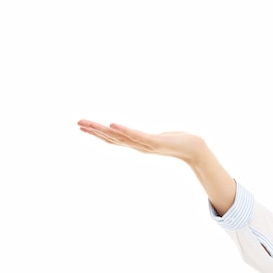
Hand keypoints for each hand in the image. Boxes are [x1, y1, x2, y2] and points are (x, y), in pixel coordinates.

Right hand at [77, 120, 206, 163]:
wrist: (195, 149)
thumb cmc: (178, 142)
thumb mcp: (159, 138)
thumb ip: (150, 138)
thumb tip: (144, 135)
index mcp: (137, 143)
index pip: (113, 138)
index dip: (97, 133)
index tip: (83, 126)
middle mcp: (138, 146)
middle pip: (112, 138)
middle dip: (94, 130)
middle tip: (78, 123)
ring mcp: (145, 145)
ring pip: (119, 137)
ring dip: (103, 130)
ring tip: (89, 123)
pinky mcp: (154, 142)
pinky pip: (136, 135)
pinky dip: (124, 130)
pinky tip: (113, 124)